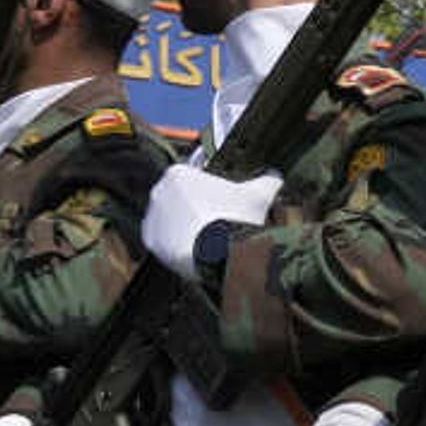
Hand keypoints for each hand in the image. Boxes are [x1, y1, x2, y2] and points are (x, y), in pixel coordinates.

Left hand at [143, 162, 280, 285]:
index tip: (224, 207)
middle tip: (217, 224)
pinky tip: (194, 249)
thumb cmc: (234, 219)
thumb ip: (267, 182)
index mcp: (179, 173)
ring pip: (171, 220)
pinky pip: (163, 240)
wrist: (216, 252)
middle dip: (196, 210)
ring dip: (185, 227)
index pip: (194, 180)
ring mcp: (152, 215)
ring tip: (207, 240)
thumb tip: (276, 179)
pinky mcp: (149, 239)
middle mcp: (159, 190)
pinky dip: (176, 244)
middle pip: (180, 200)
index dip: (212, 194)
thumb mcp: (258, 195)